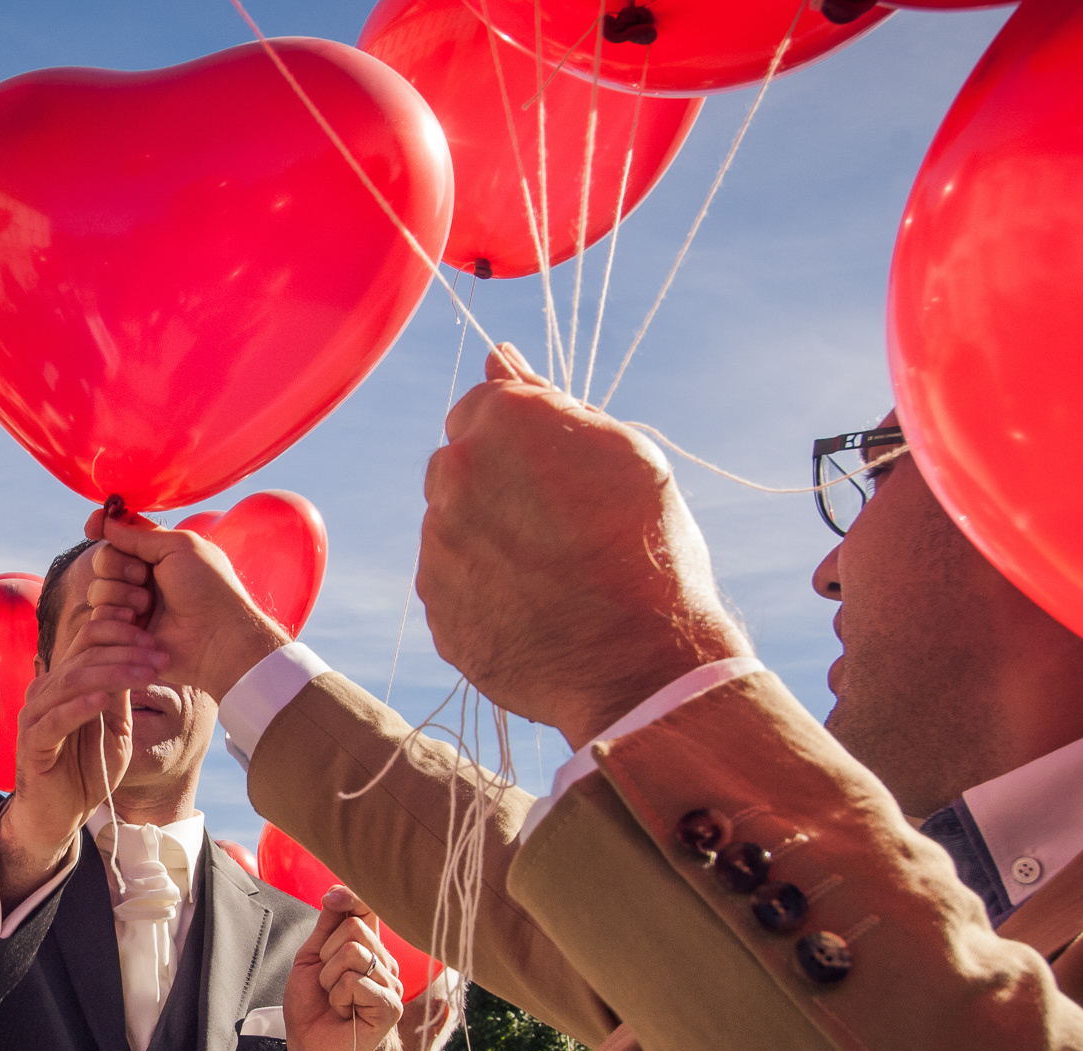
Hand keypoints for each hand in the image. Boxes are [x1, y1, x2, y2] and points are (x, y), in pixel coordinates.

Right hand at [0, 607, 163, 904]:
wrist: (58, 816)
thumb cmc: (85, 772)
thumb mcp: (116, 730)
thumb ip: (122, 698)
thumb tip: (141, 660)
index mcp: (65, 682)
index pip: (88, 640)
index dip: (121, 632)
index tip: (156, 638)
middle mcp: (46, 690)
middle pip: (83, 654)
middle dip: (127, 652)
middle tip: (160, 656)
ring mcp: (36, 714)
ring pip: (72, 680)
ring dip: (112, 674)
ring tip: (145, 674)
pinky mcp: (32, 741)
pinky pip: (55, 718)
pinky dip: (79, 706)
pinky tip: (103, 699)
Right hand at [84, 506, 290, 701]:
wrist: (215, 637)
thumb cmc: (208, 589)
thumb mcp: (178, 547)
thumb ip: (139, 534)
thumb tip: (106, 519)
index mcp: (159, 553)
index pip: (121, 533)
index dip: (103, 525)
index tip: (93, 526)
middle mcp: (143, 577)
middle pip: (104, 558)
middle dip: (117, 565)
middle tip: (143, 576)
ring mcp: (133, 606)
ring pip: (98, 588)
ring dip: (119, 593)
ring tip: (147, 606)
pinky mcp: (126, 633)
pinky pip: (98, 616)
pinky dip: (114, 615)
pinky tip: (137, 622)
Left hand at [284, 886, 407, 1050]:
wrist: (307, 1047)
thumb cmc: (310, 1006)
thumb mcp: (311, 959)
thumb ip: (326, 927)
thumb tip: (336, 891)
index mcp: (369, 949)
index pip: (369, 908)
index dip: (350, 898)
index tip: (331, 900)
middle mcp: (385, 964)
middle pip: (355, 929)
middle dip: (326, 955)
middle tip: (327, 984)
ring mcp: (391, 985)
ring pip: (354, 953)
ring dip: (330, 978)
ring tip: (334, 999)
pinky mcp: (391, 1006)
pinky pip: (357, 980)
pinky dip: (339, 995)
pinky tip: (344, 1012)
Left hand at [418, 344, 747, 747]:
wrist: (642, 662)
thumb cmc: (648, 549)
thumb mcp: (623, 454)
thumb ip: (547, 401)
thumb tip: (498, 356)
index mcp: (502, 421)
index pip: (479, 406)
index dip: (517, 438)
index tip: (550, 470)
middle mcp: (454, 476)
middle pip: (454, 464)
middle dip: (492, 484)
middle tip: (556, 525)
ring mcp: (437, 545)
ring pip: (448, 525)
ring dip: (484, 538)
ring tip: (550, 573)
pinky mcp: (434, 604)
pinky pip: (448, 583)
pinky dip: (479, 590)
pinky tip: (530, 607)